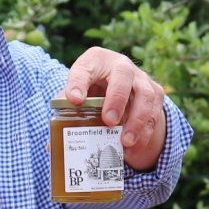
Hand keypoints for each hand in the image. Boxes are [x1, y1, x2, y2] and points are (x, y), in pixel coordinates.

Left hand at [64, 47, 167, 170]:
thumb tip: (53, 145)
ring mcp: (141, 78)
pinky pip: (155, 112)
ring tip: (124, 142)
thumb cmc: (93, 90)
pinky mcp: (155, 93)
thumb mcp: (78, 94)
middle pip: (123, 75)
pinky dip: (145, 132)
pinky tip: (133, 148)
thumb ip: (66, 112)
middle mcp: (121, 64)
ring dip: (136, 120)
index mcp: (95, 60)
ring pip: (145, 95)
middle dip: (116, 99)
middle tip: (108, 121)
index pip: (84, 68)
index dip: (78, 83)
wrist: (120, 87)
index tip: (74, 100)